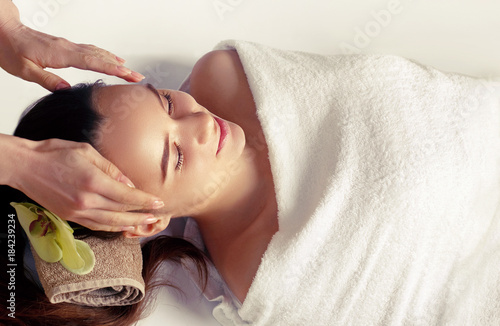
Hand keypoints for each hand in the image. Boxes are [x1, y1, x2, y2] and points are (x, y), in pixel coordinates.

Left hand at [0, 2, 143, 90]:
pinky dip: (105, 55)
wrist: (2, 30)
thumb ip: (47, 80)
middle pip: (101, 58)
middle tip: (138, 77)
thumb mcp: (24, 70)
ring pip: (98, 53)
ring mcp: (68, 46)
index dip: (112, 69)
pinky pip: (91, 50)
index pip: (92, 62)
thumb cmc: (9, 49)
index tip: (128, 75)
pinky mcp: (66, 46)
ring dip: (116, 62)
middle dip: (121, 68)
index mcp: (59, 55)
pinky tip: (112, 59)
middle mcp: (67, 48)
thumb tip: (67, 89)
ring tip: (131, 71)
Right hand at [10, 138, 164, 232]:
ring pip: (110, 224)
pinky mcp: (69, 217)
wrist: (25, 166)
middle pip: (121, 213)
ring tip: (144, 223)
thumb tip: (129, 184)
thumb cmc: (56, 153)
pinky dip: (112, 228)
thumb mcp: (87, 152)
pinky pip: (96, 226)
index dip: (145, 201)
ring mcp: (77, 212)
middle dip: (141, 215)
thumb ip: (111, 169)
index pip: (127, 196)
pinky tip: (122, 226)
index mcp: (93, 181)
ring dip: (130, 225)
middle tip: (157, 215)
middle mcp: (86, 201)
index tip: (159, 202)